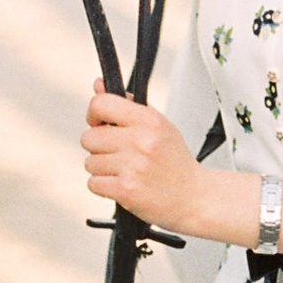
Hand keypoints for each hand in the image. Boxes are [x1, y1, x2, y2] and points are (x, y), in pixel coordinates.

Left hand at [81, 87, 216, 232]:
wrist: (194, 197)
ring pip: (89, 162)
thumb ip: (127, 104)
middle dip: (99, 147)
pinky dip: (104, 186)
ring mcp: (133, 166)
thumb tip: (98, 85)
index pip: (100, 104)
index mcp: (149, 120)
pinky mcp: (126, 190)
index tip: (101, 124)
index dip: (94, 115)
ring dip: (102, 169)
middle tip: (119, 153)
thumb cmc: (175, 162)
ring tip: (125, 171)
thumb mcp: (159, 125)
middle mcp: (141, 141)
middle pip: (89, 137)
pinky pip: (93, 183)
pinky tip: (123, 184)